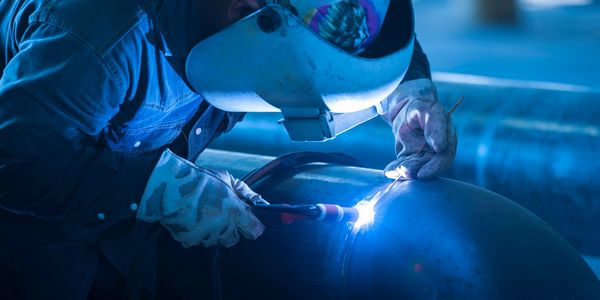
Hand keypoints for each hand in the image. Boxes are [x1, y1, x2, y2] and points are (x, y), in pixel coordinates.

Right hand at [137, 149, 264, 247]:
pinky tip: (192, 218)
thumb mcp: (228, 179)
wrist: (169, 186)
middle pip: (234, 238)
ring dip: (214, 230)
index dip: (253, 225)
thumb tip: (262, 203)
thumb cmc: (200, 179)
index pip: (255, 231)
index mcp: (236, 214)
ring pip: (216, 240)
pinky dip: (197, 232)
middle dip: (232, 228)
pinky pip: (198, 241)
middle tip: (222, 212)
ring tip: (205, 212)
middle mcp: (223, 229)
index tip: (249, 219)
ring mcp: (205, 236)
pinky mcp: (189, 240)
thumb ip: (247, 194)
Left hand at [381, 79, 456, 179]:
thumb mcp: (426, 110)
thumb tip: (439, 148)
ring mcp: (425, 154)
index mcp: (446, 135)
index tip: (422, 172)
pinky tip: (389, 171)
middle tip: (405, 171)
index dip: (435, 167)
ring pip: (418, 168)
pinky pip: (405, 166)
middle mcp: (438, 148)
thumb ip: (434, 126)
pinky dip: (396, 170)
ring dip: (406, 171)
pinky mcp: (412, 158)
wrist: (406, 110)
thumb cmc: (418, 107)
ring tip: (394, 171)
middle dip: (417, 170)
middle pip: (430, 166)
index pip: (445, 156)